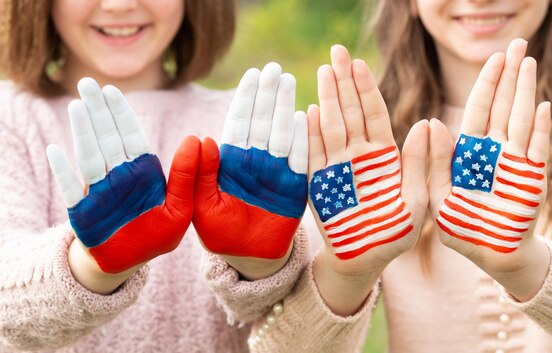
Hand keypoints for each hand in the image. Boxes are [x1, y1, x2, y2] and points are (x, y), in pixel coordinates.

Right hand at [47, 78, 198, 276]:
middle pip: (107, 137)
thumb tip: (199, 138)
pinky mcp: (84, 211)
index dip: (121, 113)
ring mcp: (100, 191)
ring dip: (83, 131)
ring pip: (90, 155)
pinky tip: (56, 150)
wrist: (131, 261)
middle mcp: (120, 175)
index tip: (112, 90)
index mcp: (144, 171)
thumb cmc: (159, 233)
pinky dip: (64, 171)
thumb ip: (189, 175)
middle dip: (98, 111)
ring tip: (77, 106)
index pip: (131, 136)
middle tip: (87, 83)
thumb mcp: (182, 206)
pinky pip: (73, 188)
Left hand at [193, 63, 307, 279]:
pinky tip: (305, 118)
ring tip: (289, 82)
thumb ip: (200, 173)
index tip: (253, 75)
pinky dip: (302, 141)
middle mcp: (255, 161)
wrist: (246, 258)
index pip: (239, 123)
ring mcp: (276, 172)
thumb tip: (203, 137)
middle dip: (268, 95)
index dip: (246, 99)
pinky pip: (300, 161)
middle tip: (275, 69)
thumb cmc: (219, 232)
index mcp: (230, 161)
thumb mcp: (200, 203)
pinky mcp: (295, 188)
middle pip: (262, 121)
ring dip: (285, 108)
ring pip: (281, 134)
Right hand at [308, 45, 427, 314]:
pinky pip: (315, 155)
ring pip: (332, 126)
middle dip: (343, 82)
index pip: (374, 113)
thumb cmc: (395, 233)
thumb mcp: (418, 200)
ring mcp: (337, 168)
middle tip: (336, 51)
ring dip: (327, 98)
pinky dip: (312, 134)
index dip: (366, 88)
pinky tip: (309, 111)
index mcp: (383, 156)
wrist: (364, 259)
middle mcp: (358, 157)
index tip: (359, 63)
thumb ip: (421, 164)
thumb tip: (427, 123)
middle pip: (351, 112)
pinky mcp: (320, 184)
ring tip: (324, 71)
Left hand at [428, 39, 550, 299]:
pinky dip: (537, 129)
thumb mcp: (436, 196)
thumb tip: (431, 121)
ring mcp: (514, 163)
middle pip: (501, 106)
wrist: (491, 255)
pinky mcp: (531, 180)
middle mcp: (492, 152)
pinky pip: (535, 150)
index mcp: (468, 153)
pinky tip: (540, 105)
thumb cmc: (460, 228)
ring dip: (525, 92)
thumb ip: (433, 163)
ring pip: (520, 119)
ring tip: (528, 62)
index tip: (494, 57)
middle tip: (517, 44)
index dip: (486, 83)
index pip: (478, 109)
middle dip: (509, 76)